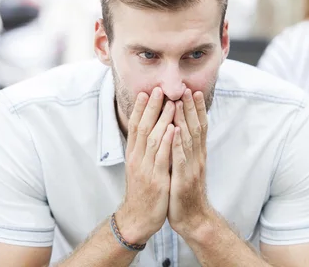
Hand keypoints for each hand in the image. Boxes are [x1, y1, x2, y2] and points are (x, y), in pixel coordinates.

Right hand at [116, 87, 174, 244]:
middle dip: (150, 108)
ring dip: (162, 120)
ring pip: (153, 139)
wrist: (138, 219)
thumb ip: (144, 150)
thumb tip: (150, 131)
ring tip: (170, 103)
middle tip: (157, 89)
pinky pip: (162, 158)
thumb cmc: (142, 192)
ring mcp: (146, 169)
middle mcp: (138, 158)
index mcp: (134, 155)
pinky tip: (174, 129)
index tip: (146, 92)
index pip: (136, 127)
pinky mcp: (157, 180)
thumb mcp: (139, 168)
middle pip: (143, 128)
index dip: (140, 109)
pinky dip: (167, 142)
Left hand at [167, 88, 211, 235]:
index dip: (196, 109)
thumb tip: (181, 132)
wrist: (193, 219)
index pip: (198, 127)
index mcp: (196, 155)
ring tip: (180, 102)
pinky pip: (180, 159)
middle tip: (187, 88)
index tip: (192, 91)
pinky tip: (174, 131)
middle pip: (195, 128)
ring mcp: (191, 168)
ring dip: (184, 120)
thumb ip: (185, 150)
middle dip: (191, 108)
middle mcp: (197, 158)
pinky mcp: (183, 180)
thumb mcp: (186, 168)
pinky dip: (177, 144)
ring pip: (188, 139)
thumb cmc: (186, 192)